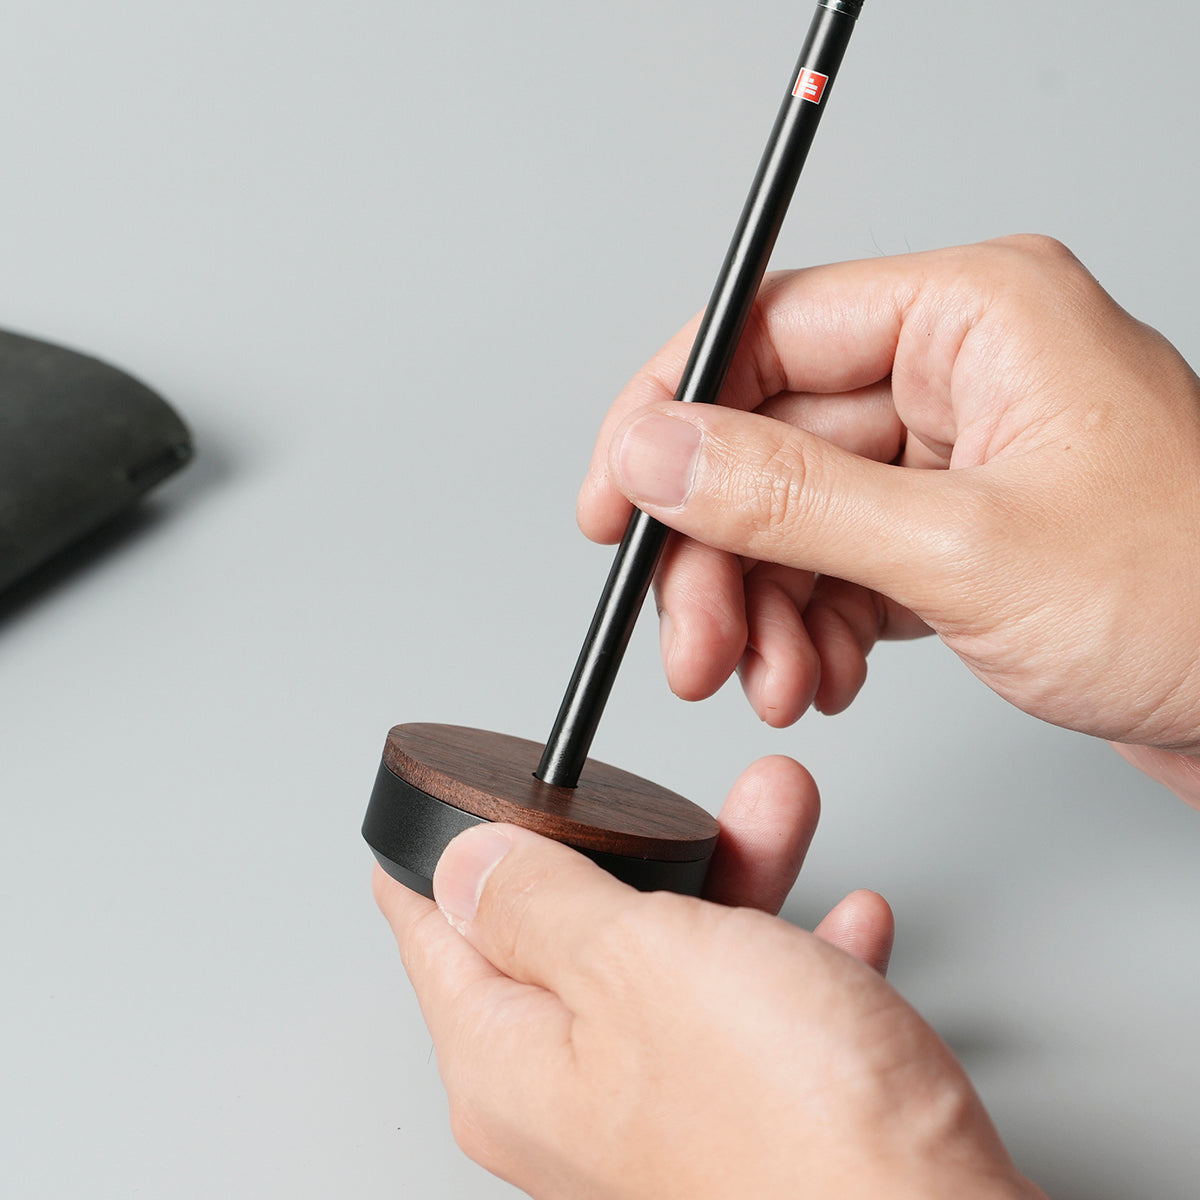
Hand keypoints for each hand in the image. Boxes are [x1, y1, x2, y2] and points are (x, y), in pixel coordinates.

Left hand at [375, 757, 1041, 1198]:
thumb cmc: (791, 1122)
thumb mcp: (636, 960)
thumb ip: (538, 902)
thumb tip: (461, 864)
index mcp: (511, 1063)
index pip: (432, 931)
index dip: (444, 850)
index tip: (466, 799)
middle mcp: (574, 1098)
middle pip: (570, 933)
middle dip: (628, 847)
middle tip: (662, 794)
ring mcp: (663, 1111)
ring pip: (676, 957)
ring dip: (731, 878)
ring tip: (778, 813)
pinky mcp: (748, 1118)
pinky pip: (755, 1009)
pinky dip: (795, 957)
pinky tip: (843, 923)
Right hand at [578, 236, 1199, 804]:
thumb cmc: (1199, 607)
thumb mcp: (963, 551)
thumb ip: (791, 497)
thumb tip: (660, 450)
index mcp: (974, 316)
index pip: (766, 331)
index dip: (670, 418)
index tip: (614, 504)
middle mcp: (961, 372)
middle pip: (771, 440)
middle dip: (720, 555)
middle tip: (693, 645)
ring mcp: (959, 455)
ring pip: (797, 513)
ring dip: (763, 607)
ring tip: (770, 682)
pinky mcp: (959, 530)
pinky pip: (843, 561)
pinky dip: (815, 624)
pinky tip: (821, 675)